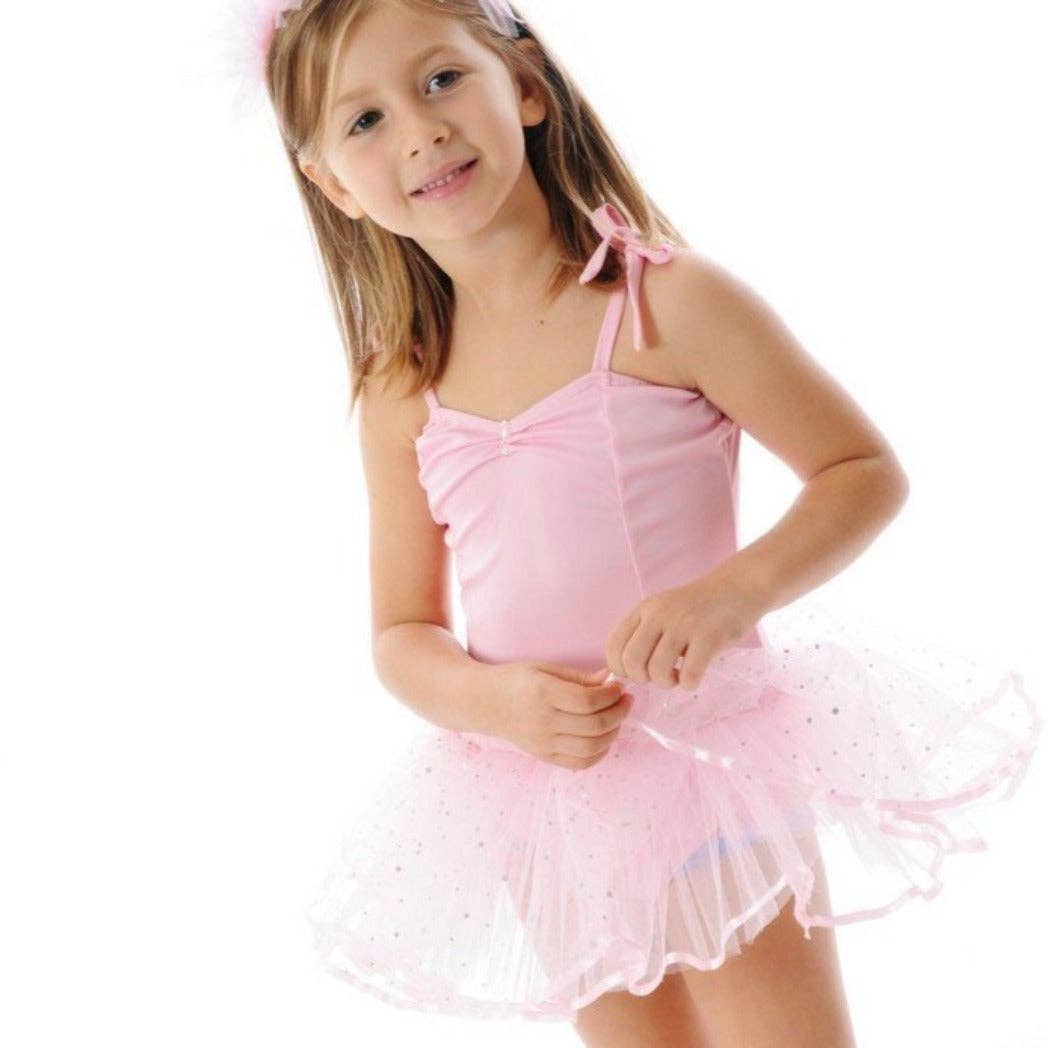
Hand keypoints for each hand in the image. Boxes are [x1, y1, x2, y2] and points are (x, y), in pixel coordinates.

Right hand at [490, 661, 634, 769]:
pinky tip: (604, 737)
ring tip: (617, 717)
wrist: (484, 703)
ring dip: (613, 733)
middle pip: (595, 725)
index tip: (619, 686)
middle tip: (626, 700)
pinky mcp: (544, 756)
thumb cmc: (515, 680)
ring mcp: (543, 743)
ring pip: (591, 747)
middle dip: (619, 712)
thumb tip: (609, 679)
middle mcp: (543, 721)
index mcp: (542, 693)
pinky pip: (580, 763)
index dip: (611, 694)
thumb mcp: (543, 668)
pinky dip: (599, 753)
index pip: (589, 700)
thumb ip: (578, 676)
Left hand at [604, 569, 765, 689]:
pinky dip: (689, 684)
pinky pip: (689, 675)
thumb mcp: (663, 609)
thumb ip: (644, 632)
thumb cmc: (699, 607)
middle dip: (642, 679)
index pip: (613, 644)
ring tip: (677, 677)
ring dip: (666, 683)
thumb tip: (625, 670)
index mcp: (644, 609)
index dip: (619, 668)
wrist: (738, 586)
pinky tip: (694, 677)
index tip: (636, 673)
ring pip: (657, 670)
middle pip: (631, 661)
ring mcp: (684, 625)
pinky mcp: (709, 637)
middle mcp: (659, 615)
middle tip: (658, 676)